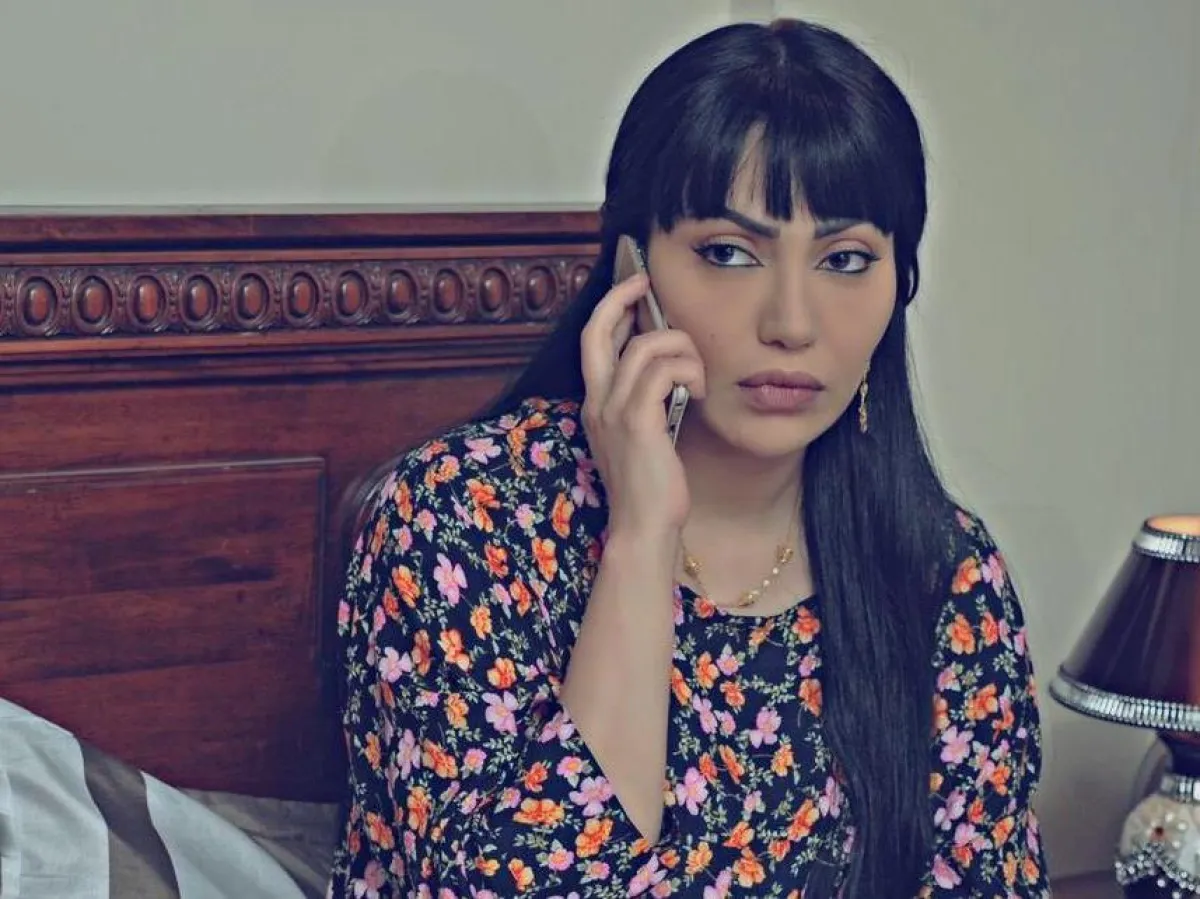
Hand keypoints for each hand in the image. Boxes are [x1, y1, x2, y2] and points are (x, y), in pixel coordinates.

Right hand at [579, 273, 705, 540]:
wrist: (644, 527)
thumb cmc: (651, 487)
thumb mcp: (643, 436)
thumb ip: (647, 403)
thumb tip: (671, 368)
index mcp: (596, 404)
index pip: (593, 341)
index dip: (611, 308)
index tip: (636, 290)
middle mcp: (597, 402)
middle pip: (597, 330)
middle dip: (622, 296)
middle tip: (646, 282)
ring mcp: (614, 411)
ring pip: (645, 346)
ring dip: (681, 348)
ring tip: (698, 374)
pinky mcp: (638, 422)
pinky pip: (664, 370)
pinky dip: (690, 371)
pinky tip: (701, 392)